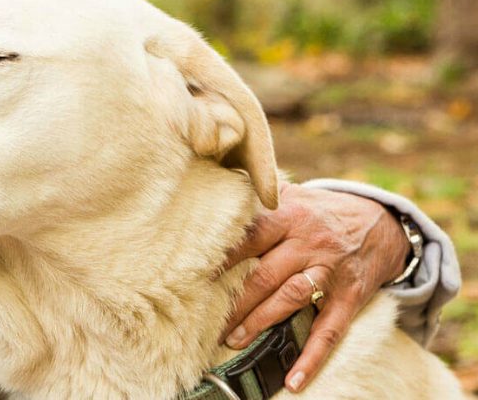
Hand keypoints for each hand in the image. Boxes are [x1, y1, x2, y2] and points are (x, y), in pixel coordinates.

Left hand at [219, 182, 409, 391]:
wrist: (381, 222)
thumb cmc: (321, 211)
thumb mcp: (294, 196)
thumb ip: (260, 201)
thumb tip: (215, 202)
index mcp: (290, 215)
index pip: (250, 236)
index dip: (222, 256)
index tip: (194, 273)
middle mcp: (309, 243)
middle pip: (265, 274)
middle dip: (234, 299)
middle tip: (205, 319)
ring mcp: (331, 272)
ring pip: (290, 299)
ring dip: (260, 322)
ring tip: (233, 339)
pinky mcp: (349, 298)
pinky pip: (330, 331)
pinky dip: (312, 357)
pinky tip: (294, 379)